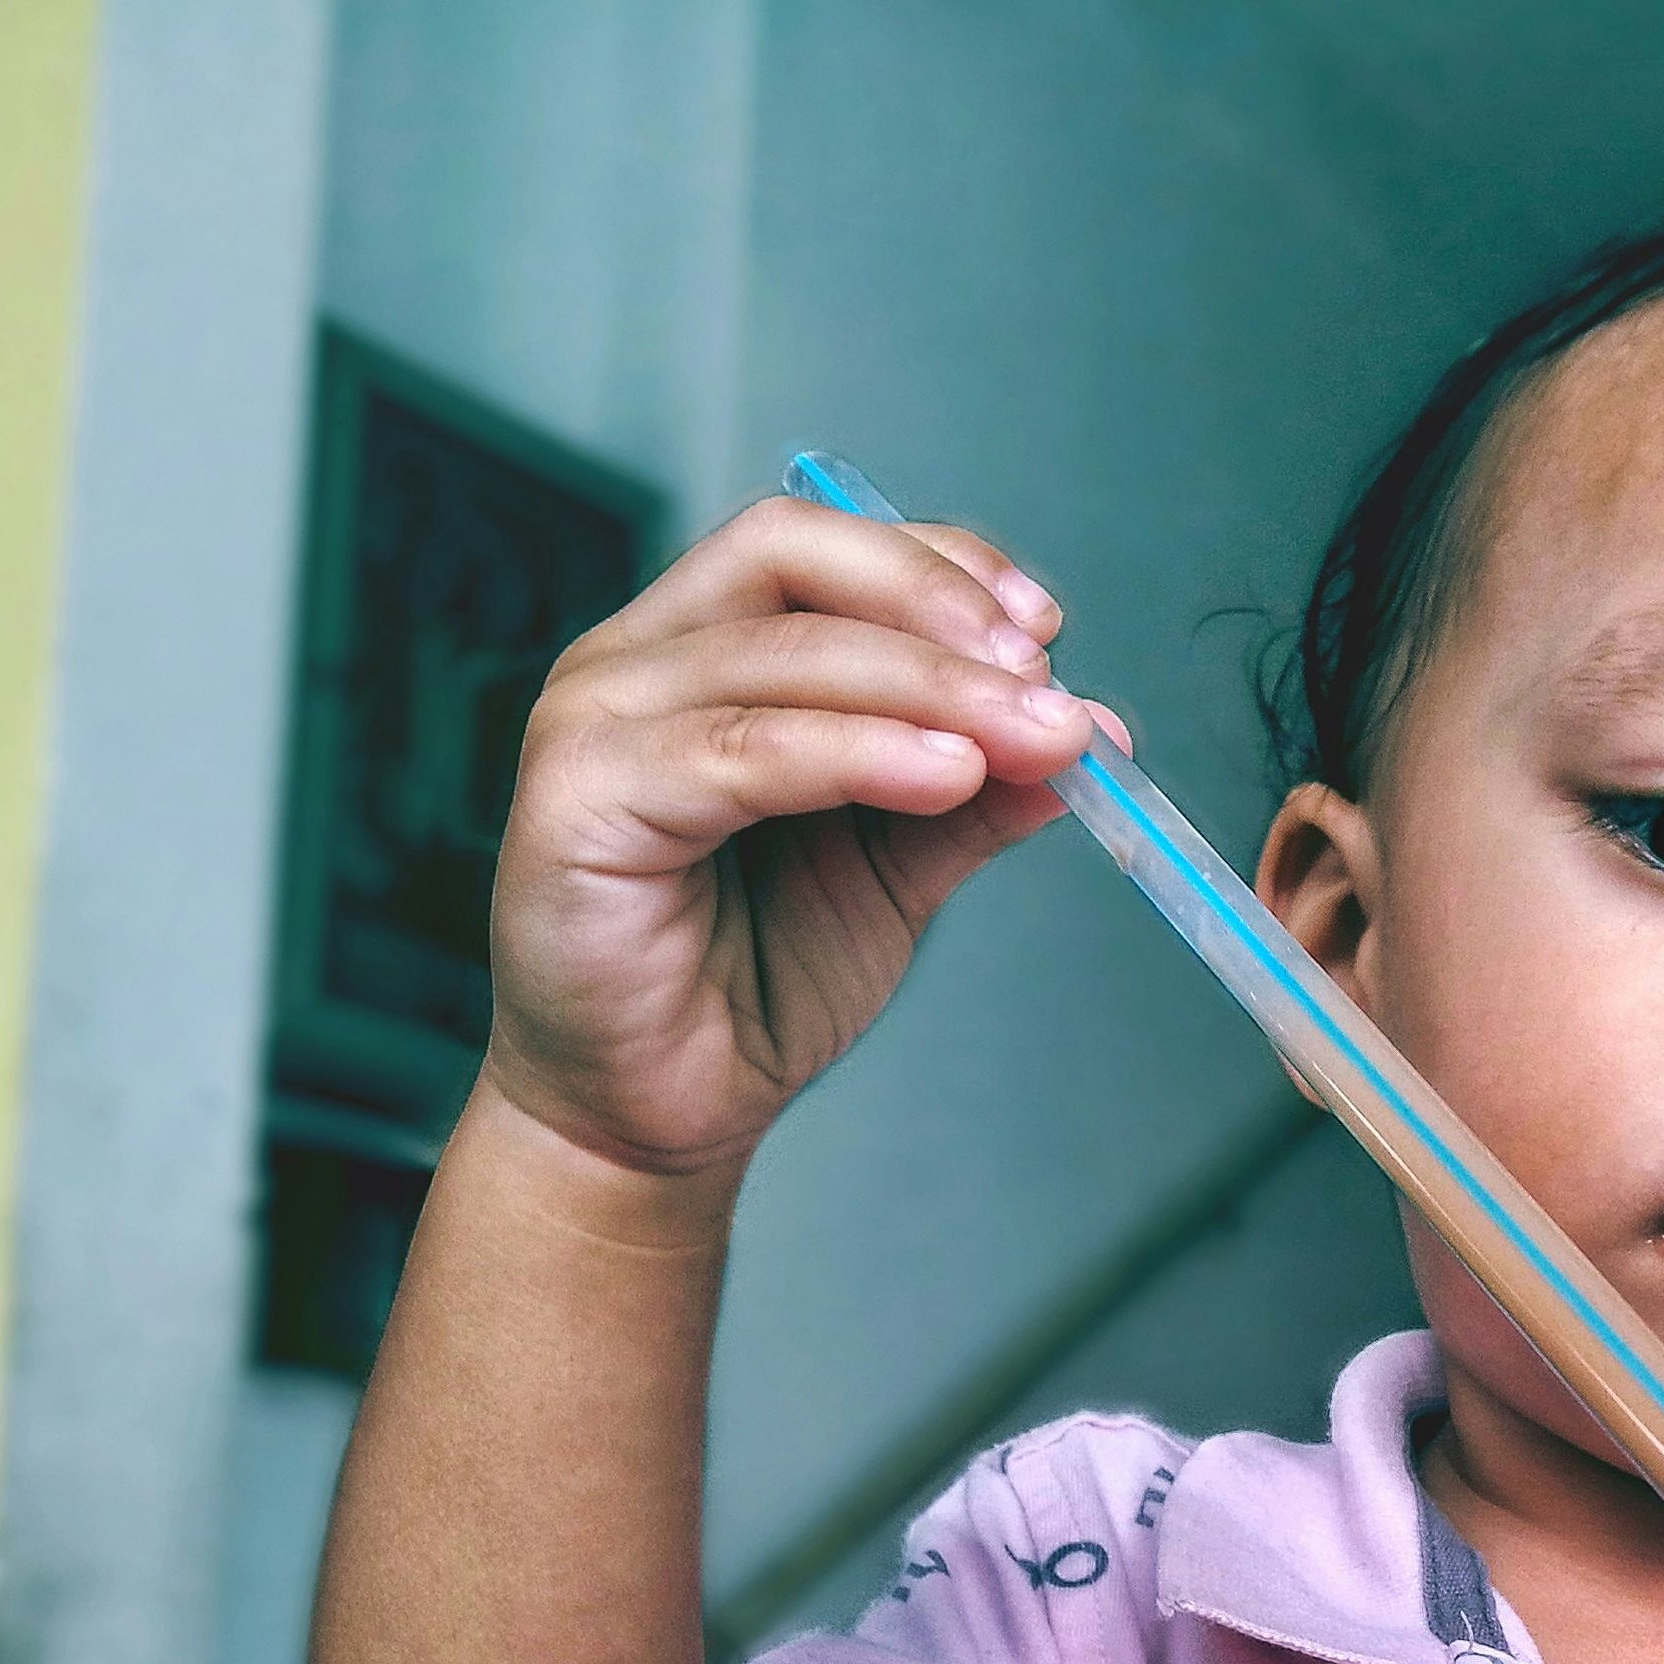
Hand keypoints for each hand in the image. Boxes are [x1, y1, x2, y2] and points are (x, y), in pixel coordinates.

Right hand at [485, 494, 1126, 1180]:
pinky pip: (741, 750)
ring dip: (929, 687)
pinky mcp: (577, 798)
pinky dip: (858, 752)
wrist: (657, 1117)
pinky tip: (946, 776)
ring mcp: (595, 719)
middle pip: (791, 555)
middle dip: (937, 606)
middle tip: (1042, 676)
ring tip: (1027, 737)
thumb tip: (1087, 725)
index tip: (1046, 628)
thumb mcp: (895, 869)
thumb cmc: (748, 985)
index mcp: (703, 651)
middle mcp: (637, 662)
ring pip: (783, 652)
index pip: (822, 546)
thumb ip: (975, 789)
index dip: (940, 564)